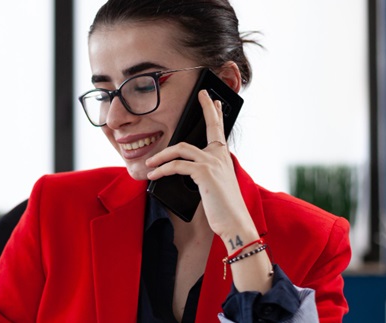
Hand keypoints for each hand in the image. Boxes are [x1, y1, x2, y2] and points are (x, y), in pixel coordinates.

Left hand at [145, 90, 256, 241]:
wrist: (235, 223)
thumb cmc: (223, 209)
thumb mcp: (214, 186)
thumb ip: (203, 174)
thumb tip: (183, 169)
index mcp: (223, 158)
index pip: (219, 131)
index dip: (216, 114)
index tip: (213, 101)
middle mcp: (220, 156)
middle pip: (210, 126)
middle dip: (205, 109)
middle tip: (200, 95)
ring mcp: (213, 162)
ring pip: (181, 148)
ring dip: (161, 156)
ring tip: (150, 164)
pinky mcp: (204, 173)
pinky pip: (177, 165)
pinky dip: (162, 170)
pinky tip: (154, 176)